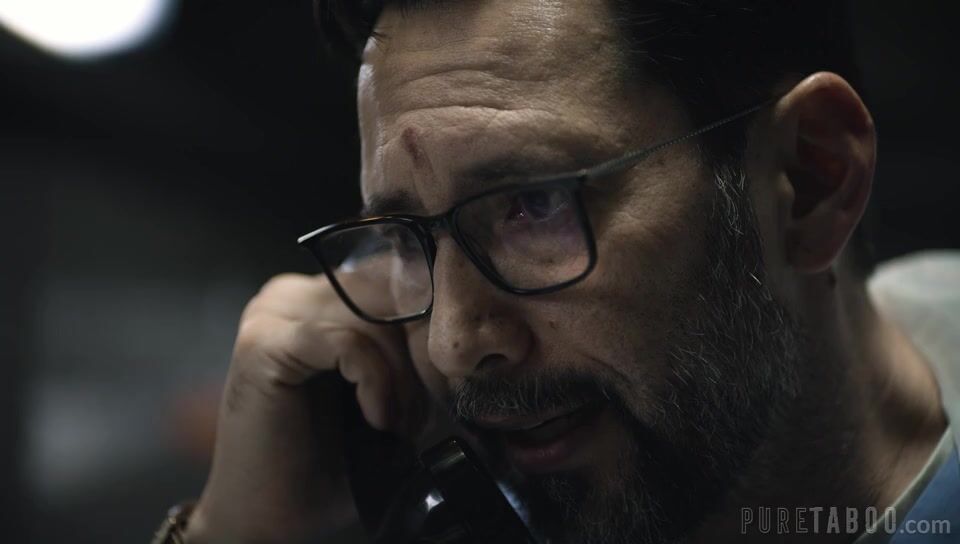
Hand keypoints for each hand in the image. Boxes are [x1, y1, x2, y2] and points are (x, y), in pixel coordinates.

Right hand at [185, 272, 426, 542]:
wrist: (273, 511)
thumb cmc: (330, 456)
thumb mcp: (384, 390)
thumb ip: (410, 349)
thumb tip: (466, 331)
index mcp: (324, 296)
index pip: (399, 278)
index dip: (434, 328)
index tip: (451, 381)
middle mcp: (296, 293)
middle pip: (392, 296)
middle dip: (423, 356)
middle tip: (425, 411)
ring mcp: (275, 312)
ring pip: (376, 320)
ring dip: (402, 379)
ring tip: (399, 426)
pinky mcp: (265, 343)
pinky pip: (349, 344)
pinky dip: (376, 385)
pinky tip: (377, 420)